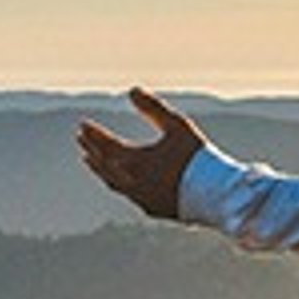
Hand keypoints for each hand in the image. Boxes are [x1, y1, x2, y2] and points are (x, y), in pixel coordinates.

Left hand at [76, 89, 202, 220]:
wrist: (217, 194)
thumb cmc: (197, 157)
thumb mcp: (177, 126)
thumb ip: (153, 108)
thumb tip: (132, 89)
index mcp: (134, 161)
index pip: (105, 145)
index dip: (93, 134)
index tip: (83, 125)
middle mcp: (131, 183)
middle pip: (103, 165)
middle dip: (92, 150)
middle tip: (82, 140)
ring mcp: (141, 199)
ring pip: (112, 183)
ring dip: (101, 170)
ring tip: (91, 161)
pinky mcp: (152, 210)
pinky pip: (128, 195)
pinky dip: (119, 184)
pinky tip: (121, 182)